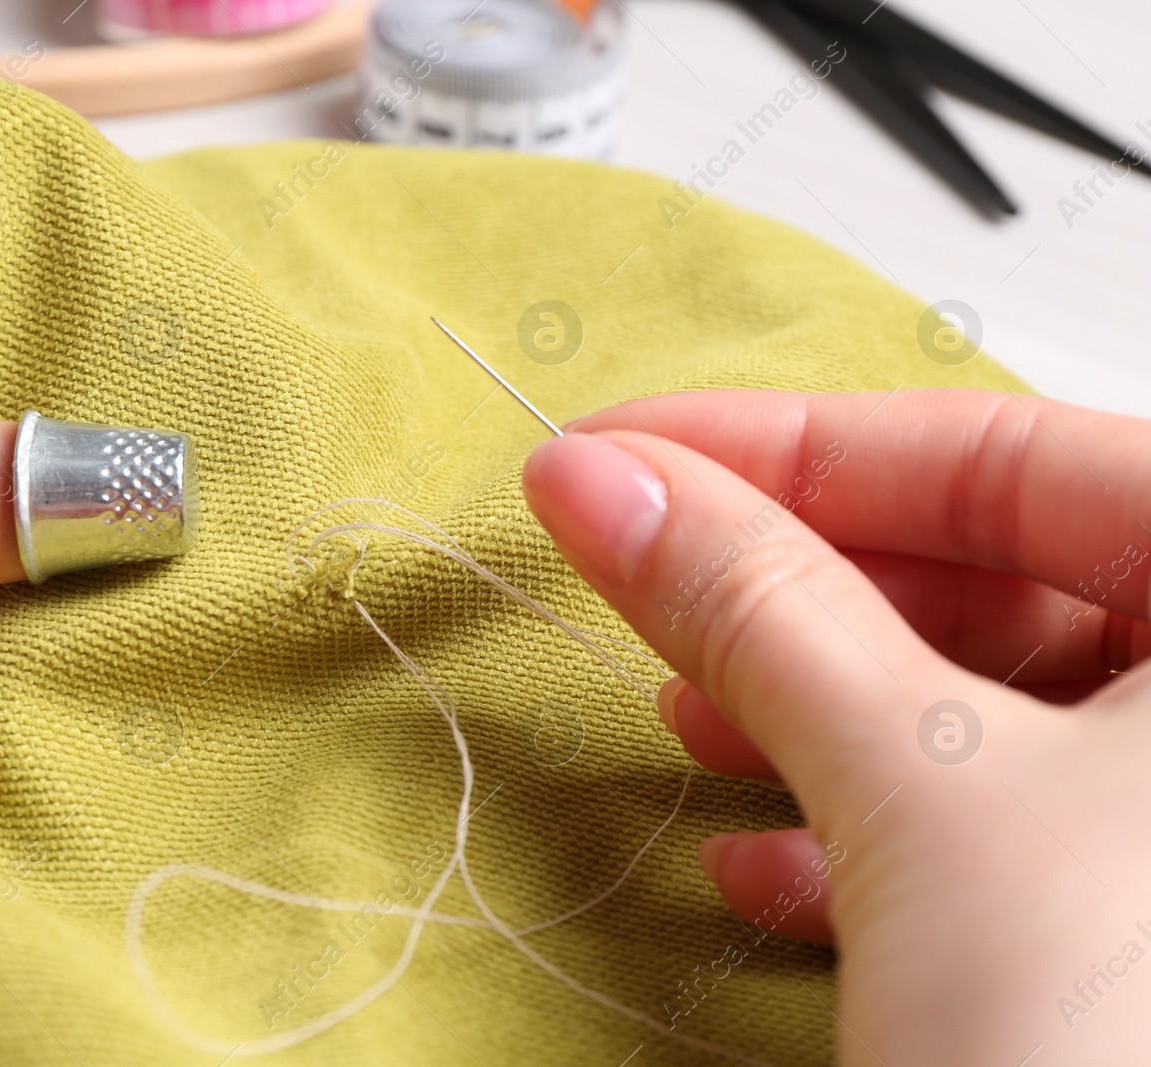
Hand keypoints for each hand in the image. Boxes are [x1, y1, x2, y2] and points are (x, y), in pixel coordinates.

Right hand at [522, 389, 1150, 1064]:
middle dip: (795, 585)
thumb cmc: (1111, 1033)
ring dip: (815, 710)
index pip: (1006, 454)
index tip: (623, 453)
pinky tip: (766, 866)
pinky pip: (999, 831)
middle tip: (638, 579)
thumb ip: (753, 603)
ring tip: (685, 722)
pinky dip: (867, 833)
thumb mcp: (921, 789)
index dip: (788, 443)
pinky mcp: (1137, 939)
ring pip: (988, 710)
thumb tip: (600, 481)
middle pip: (997, 575)